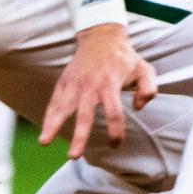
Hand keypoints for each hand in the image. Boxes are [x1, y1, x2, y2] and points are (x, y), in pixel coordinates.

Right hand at [40, 23, 156, 158]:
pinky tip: (44, 132)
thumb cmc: (124, 57)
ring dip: (52, 126)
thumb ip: (148, 89)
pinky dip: (48, 116)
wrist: (101, 37)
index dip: (115, 131)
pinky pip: (54, 102)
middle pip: (84, 116)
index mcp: (110, 85)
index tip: (115, 145)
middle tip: (74, 156)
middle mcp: (90, 87)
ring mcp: (75, 85)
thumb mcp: (145, 69)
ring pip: (62, 109)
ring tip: (44, 142)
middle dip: (79, 137)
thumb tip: (139, 107)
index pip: (114, 113)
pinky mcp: (64, 82)